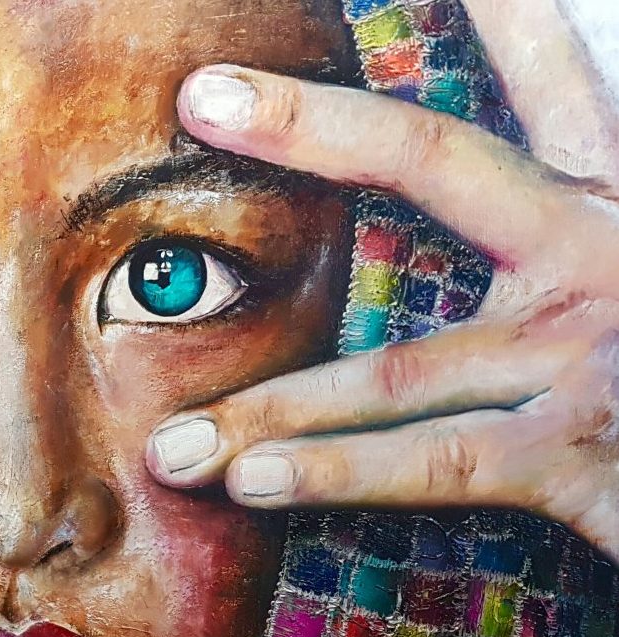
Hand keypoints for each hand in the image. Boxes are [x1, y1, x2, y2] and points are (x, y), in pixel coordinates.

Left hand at [146, 0, 618, 560]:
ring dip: (271, 406)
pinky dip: (334, 471)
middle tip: (204, 92)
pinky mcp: (579, 448)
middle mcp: (601, 251)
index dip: (504, 17)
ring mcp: (587, 348)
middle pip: (438, 160)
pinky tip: (249, 482)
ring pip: (395, 365)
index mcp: (611, 207)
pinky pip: (434, 458)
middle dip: (313, 125)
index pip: (548, 84)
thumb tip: (476, 264)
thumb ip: (562, 235)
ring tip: (169, 444)